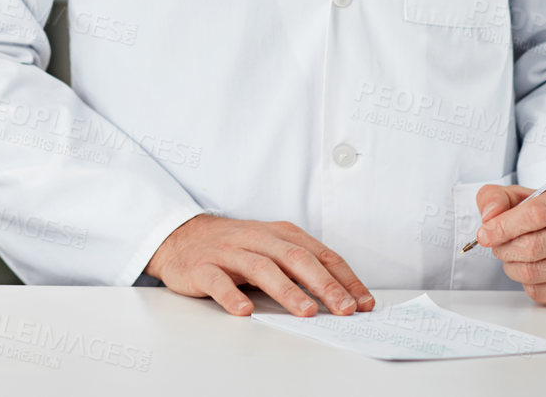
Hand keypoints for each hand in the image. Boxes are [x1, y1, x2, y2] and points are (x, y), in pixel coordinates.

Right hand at [146, 214, 373, 317]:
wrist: (181, 237)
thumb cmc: (235, 247)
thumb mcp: (271, 248)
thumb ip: (301, 267)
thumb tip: (342, 296)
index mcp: (279, 234)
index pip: (319, 254)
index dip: (343, 277)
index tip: (363, 301)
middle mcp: (257, 238)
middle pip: (295, 258)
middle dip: (324, 284)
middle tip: (344, 308)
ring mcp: (229, 252)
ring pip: (261, 268)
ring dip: (286, 290)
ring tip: (306, 311)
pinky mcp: (202, 267)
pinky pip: (218, 281)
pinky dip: (232, 295)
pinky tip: (245, 310)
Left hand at [473, 182, 545, 306]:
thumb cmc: (539, 213)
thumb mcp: (513, 195)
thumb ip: (494, 198)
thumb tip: (491, 216)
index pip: (538, 213)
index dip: (505, 226)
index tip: (485, 233)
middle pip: (535, 245)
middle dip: (505, 248)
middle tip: (497, 245)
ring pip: (535, 271)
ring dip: (512, 266)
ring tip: (513, 256)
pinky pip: (542, 291)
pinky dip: (526, 283)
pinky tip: (531, 269)